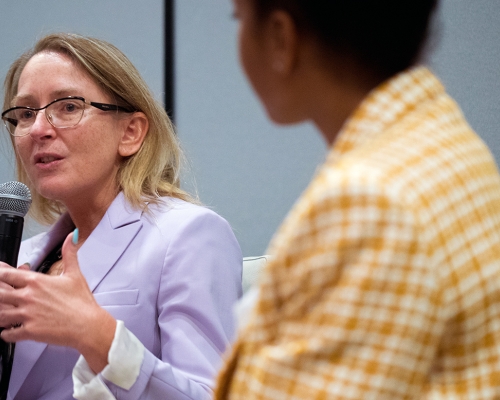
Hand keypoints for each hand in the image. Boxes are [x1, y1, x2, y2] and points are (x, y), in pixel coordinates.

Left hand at [0, 231, 115, 372]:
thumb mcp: (75, 274)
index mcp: (37, 281)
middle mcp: (28, 296)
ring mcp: (27, 314)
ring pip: (0, 314)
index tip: (0, 274)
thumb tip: (72, 236)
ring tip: (5, 313)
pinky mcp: (29, 331)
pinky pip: (7, 334)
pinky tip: (8, 331)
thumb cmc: (82, 302)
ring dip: (1, 314)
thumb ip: (69, 253)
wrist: (88, 325)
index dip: (0, 273)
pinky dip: (6, 333)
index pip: (7, 274)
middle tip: (3, 295)